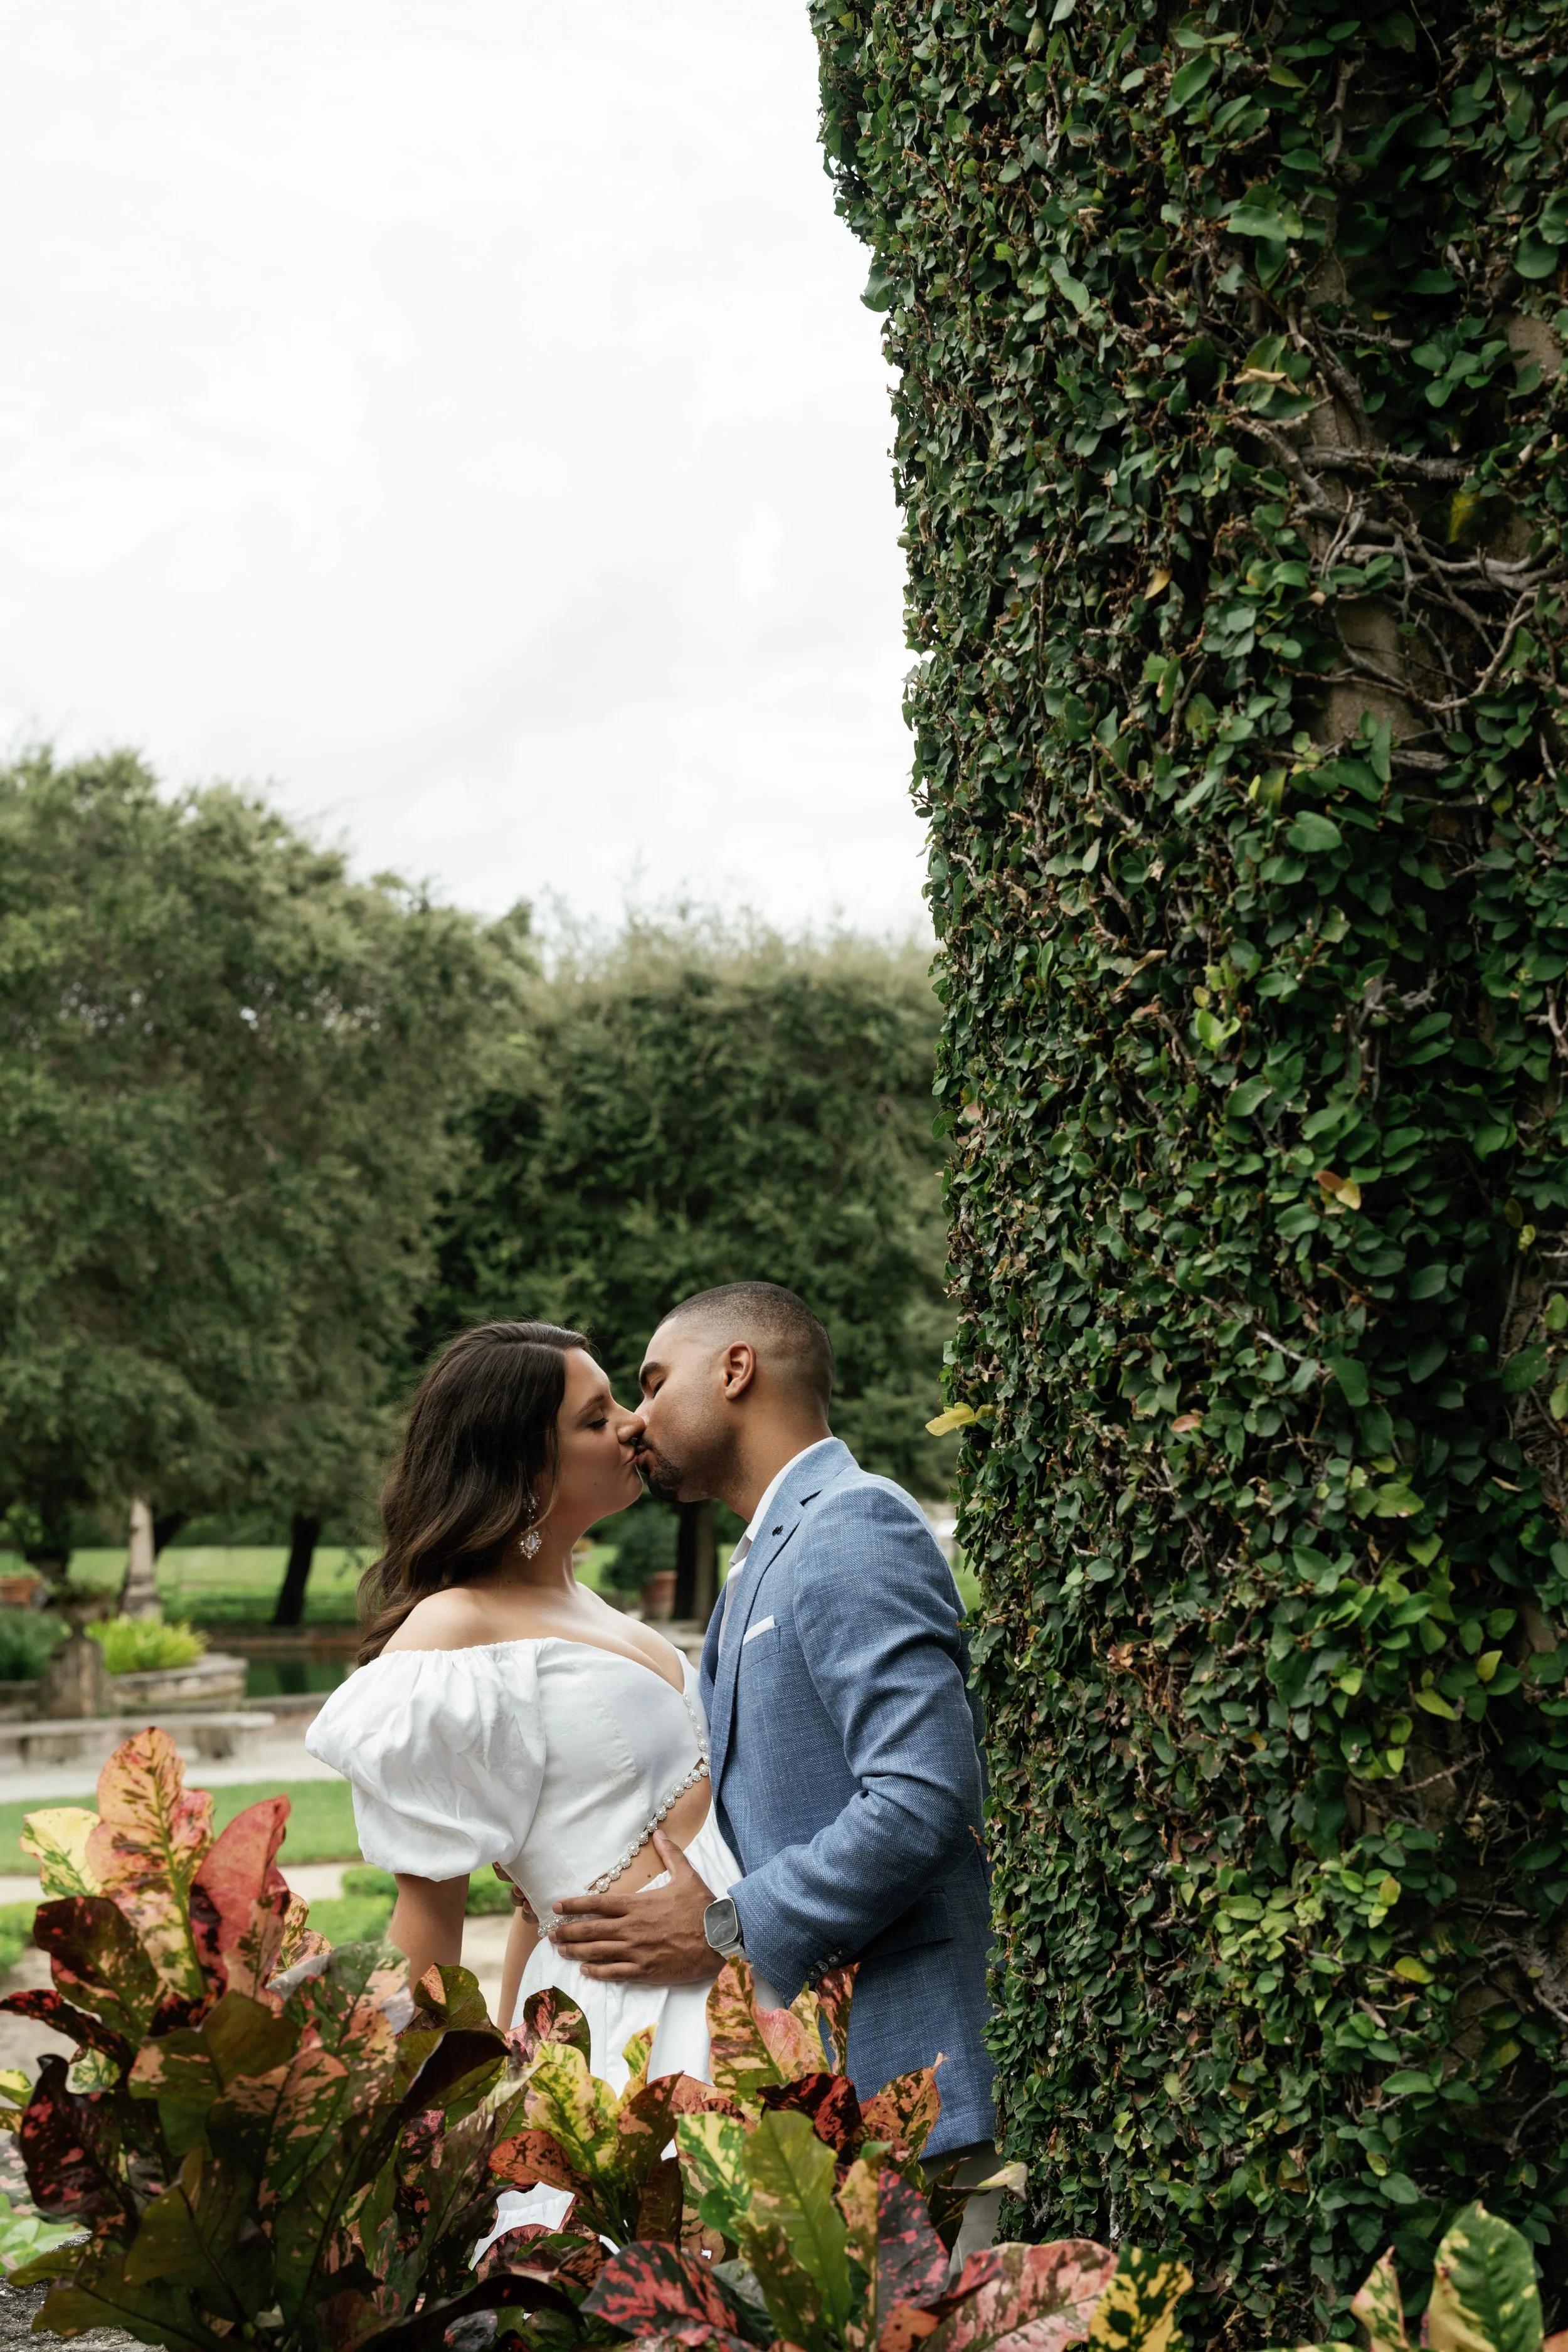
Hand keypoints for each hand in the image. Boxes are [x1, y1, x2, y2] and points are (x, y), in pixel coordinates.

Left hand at [549, 1833, 716, 1983]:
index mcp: (637, 1905)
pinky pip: (614, 1972)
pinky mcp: (645, 1970)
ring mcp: (637, 1951)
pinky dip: (597, 1971)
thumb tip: (659, 1833)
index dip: (575, 1905)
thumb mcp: (687, 1876)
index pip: (598, 1903)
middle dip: (568, 1932)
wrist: (719, 1939)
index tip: (557, 1907)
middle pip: (591, 1930)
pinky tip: (585, 1970)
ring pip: (598, 1952)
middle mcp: (631, 1928)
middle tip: (551, 1935)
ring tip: (561, 1951)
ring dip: (576, 1951)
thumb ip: (670, 1854)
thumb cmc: (702, 1908)